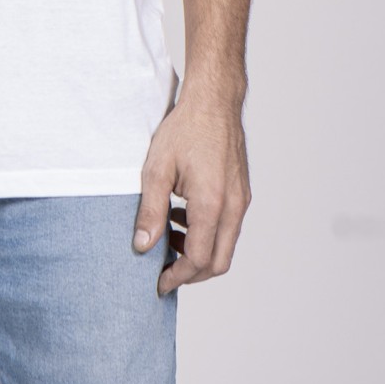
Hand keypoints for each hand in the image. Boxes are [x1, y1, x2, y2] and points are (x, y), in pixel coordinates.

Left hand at [132, 91, 251, 295]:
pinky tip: (182, 215)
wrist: (214, 101)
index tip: (158, 282)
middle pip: (218, 262)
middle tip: (164, 271)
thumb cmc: (186, 128)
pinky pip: (228, 226)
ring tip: (169, 237)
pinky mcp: (242, 192)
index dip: (177, 276)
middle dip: (191, 273)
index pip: (199, 259)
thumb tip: (142, 246)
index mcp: (212, 203)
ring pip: (225, 245)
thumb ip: (150, 210)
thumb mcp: (157, 168)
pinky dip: (208, 233)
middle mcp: (233, 206)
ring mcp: (241, 200)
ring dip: (199, 252)